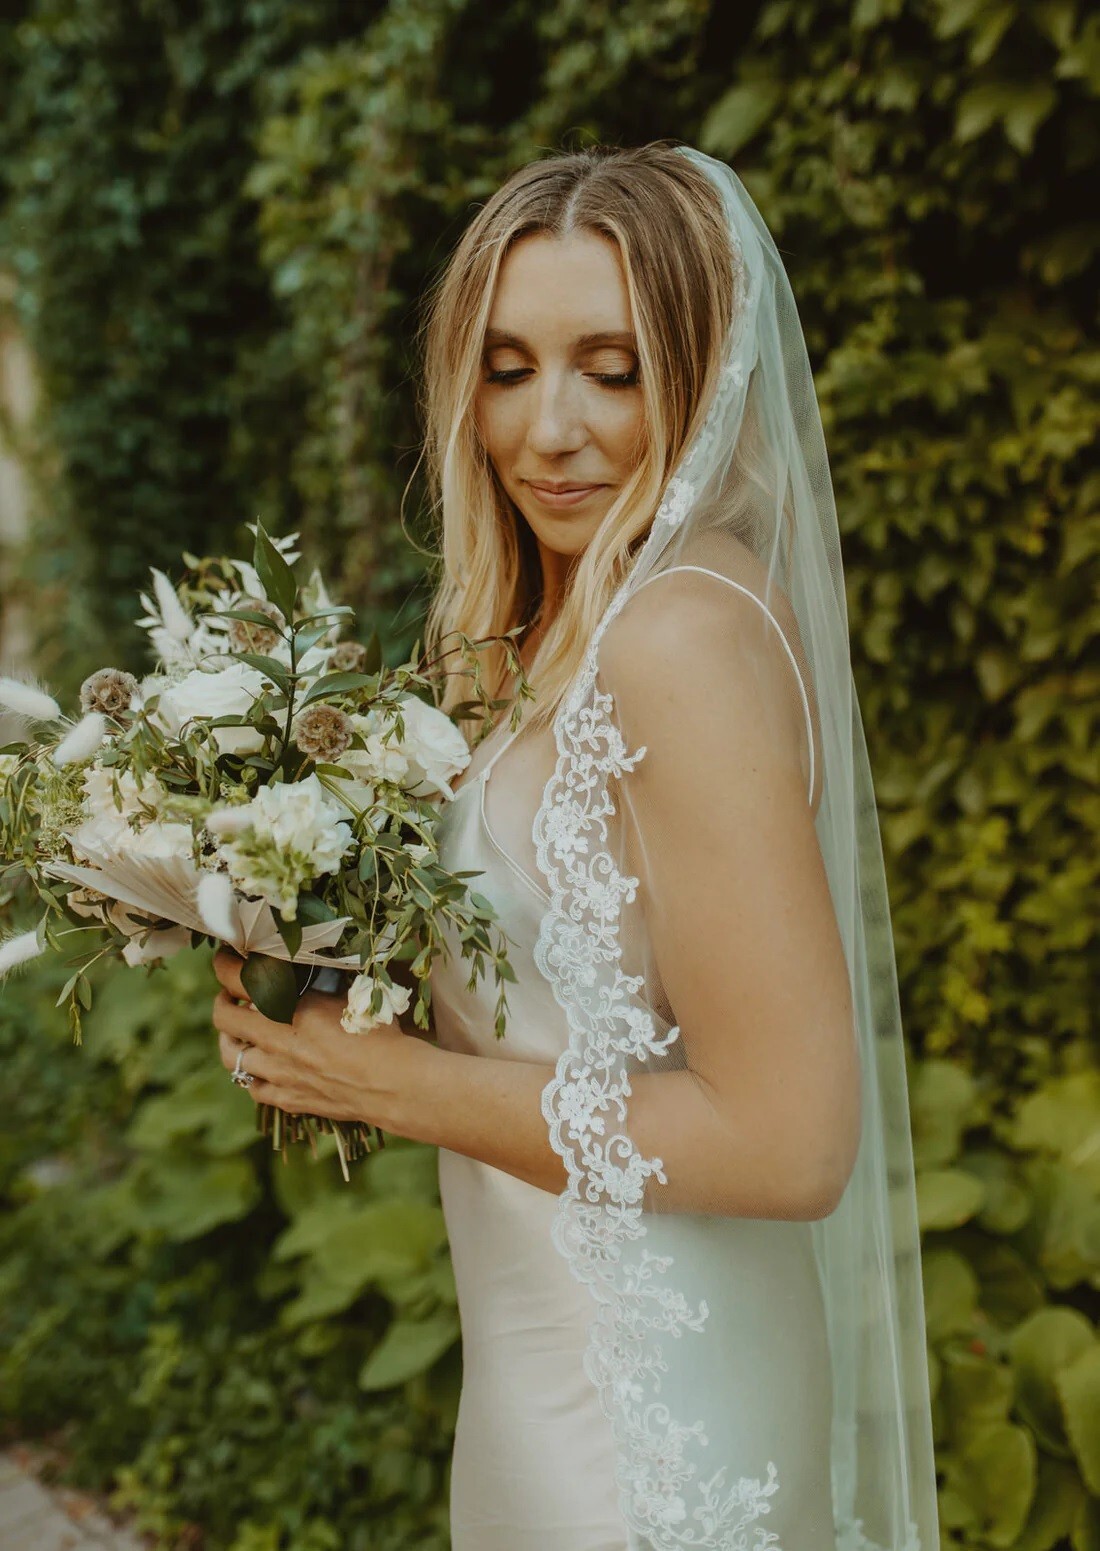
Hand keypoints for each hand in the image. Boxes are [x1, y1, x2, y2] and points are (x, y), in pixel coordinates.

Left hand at [210, 948, 421, 1128]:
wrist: (395, 1085)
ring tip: (238, 1030)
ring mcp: (280, 1075)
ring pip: (230, 1056)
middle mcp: (279, 1042)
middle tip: (230, 994)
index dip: (225, 966)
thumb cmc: (382, 1035)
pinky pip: (252, 1087)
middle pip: (224, 1018)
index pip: (241, 980)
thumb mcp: (354, 995)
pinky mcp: (289, 1100)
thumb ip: (322, 985)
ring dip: (230, 1038)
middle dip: (222, 1001)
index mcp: (294, 1009)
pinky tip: (261, 1064)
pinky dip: (250, 1072)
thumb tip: (305, 968)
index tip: (226, 959)